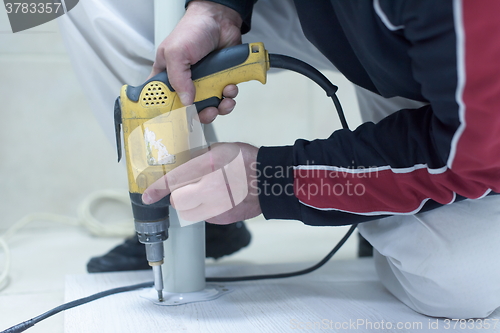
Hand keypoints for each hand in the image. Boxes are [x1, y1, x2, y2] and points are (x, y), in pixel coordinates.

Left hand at [142, 143, 261, 224]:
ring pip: (189, 210)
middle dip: (179, 194)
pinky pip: (204, 215)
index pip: (175, 179)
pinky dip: (206, 209)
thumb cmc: (249, 162)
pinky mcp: (222, 217)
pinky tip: (219, 199)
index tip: (147, 196)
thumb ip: (199, 156)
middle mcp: (211, 187)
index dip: (157, 188)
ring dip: (191, 203)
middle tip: (190, 187)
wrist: (271, 181)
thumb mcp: (222, 149)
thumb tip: (183, 163)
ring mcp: (217, 205)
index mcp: (209, 166)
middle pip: (178, 199)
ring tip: (207, 193)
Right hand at [149, 1, 242, 122]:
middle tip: (208, 111)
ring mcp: (204, 83)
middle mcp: (185, 82)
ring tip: (224, 99)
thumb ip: (178, 78)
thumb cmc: (194, 29)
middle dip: (201, 114)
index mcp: (167, 76)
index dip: (170, 113)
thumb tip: (186, 101)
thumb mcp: (176, 52)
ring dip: (220, 107)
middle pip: (190, 110)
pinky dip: (230, 96)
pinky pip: (225, 98)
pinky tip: (230, 87)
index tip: (179, 119)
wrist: (220, 20)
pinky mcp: (220, 81)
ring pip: (210, 106)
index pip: (163, 102)